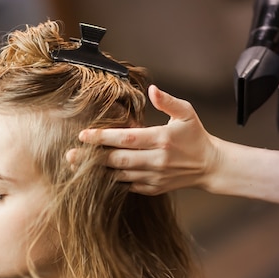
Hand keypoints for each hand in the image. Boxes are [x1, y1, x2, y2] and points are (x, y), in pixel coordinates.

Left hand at [67, 85, 217, 194]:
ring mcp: (154, 177)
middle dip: (92, 158)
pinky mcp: (153, 188)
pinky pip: (127, 186)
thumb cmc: (195, 136)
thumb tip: (151, 89)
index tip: (83, 135)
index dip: (103, 137)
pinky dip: (111, 182)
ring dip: (97, 171)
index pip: (126, 138)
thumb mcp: (187, 113)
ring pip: (119, 176)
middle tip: (69, 154)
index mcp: (162, 139)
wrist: (209, 166)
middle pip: (117, 160)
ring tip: (76, 166)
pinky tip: (96, 175)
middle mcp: (157, 161)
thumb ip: (168, 101)